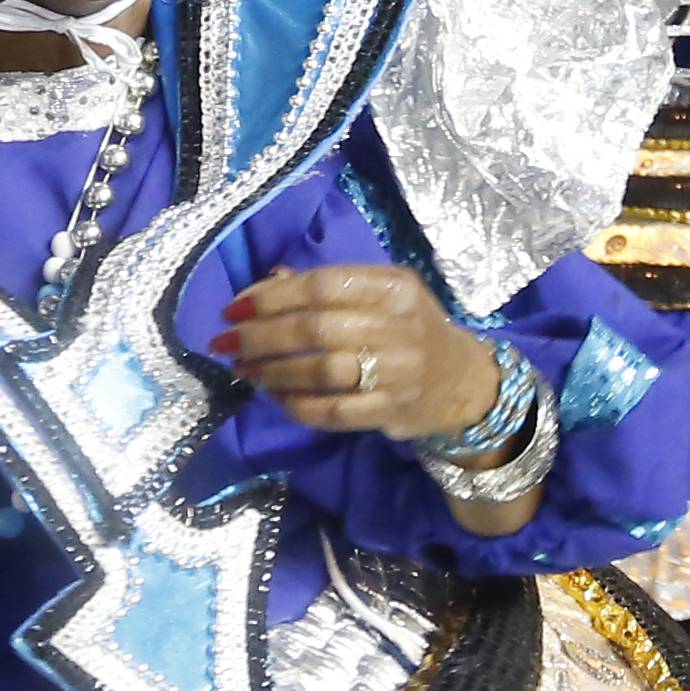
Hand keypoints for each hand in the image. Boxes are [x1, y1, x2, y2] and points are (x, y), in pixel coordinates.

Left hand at [215, 265, 508, 442]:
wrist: (463, 382)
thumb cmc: (412, 329)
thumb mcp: (383, 294)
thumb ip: (330, 286)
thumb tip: (269, 279)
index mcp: (396, 287)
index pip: (324, 285)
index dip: (272, 296)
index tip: (235, 307)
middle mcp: (399, 326)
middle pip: (316, 328)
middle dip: (260, 335)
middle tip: (226, 342)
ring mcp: (398, 372)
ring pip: (322, 371)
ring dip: (274, 372)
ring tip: (244, 370)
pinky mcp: (393, 411)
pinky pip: (334, 411)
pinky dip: (299, 406)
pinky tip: (276, 399)